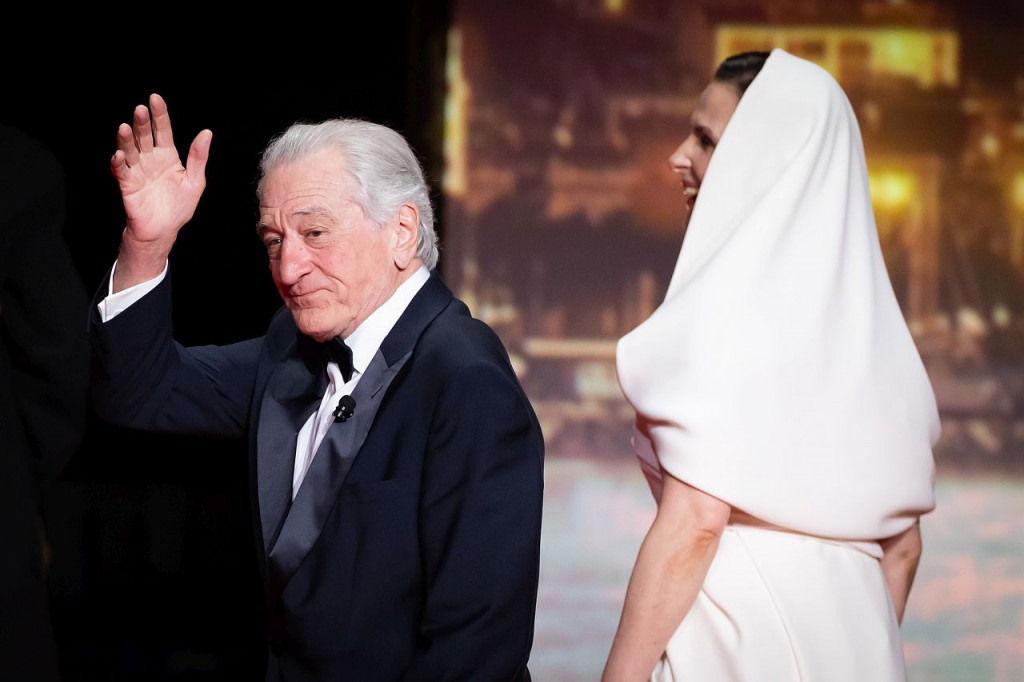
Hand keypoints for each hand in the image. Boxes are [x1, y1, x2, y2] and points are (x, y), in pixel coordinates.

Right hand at [110, 93, 211, 289]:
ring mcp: (138, 171)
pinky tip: (119, 155)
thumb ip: (198, 158)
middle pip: (145, 137)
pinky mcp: (128, 186)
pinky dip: (119, 164)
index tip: (155, 99)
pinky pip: (122, 172)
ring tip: (125, 128)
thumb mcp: (195, 182)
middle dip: (142, 123)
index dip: (160, 115)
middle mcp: (150, 160)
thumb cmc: (179, 206)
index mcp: (167, 156)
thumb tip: (207, 133)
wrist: (165, 230)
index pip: (163, 131)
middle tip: (140, 109)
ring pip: (130, 151)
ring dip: (126, 140)